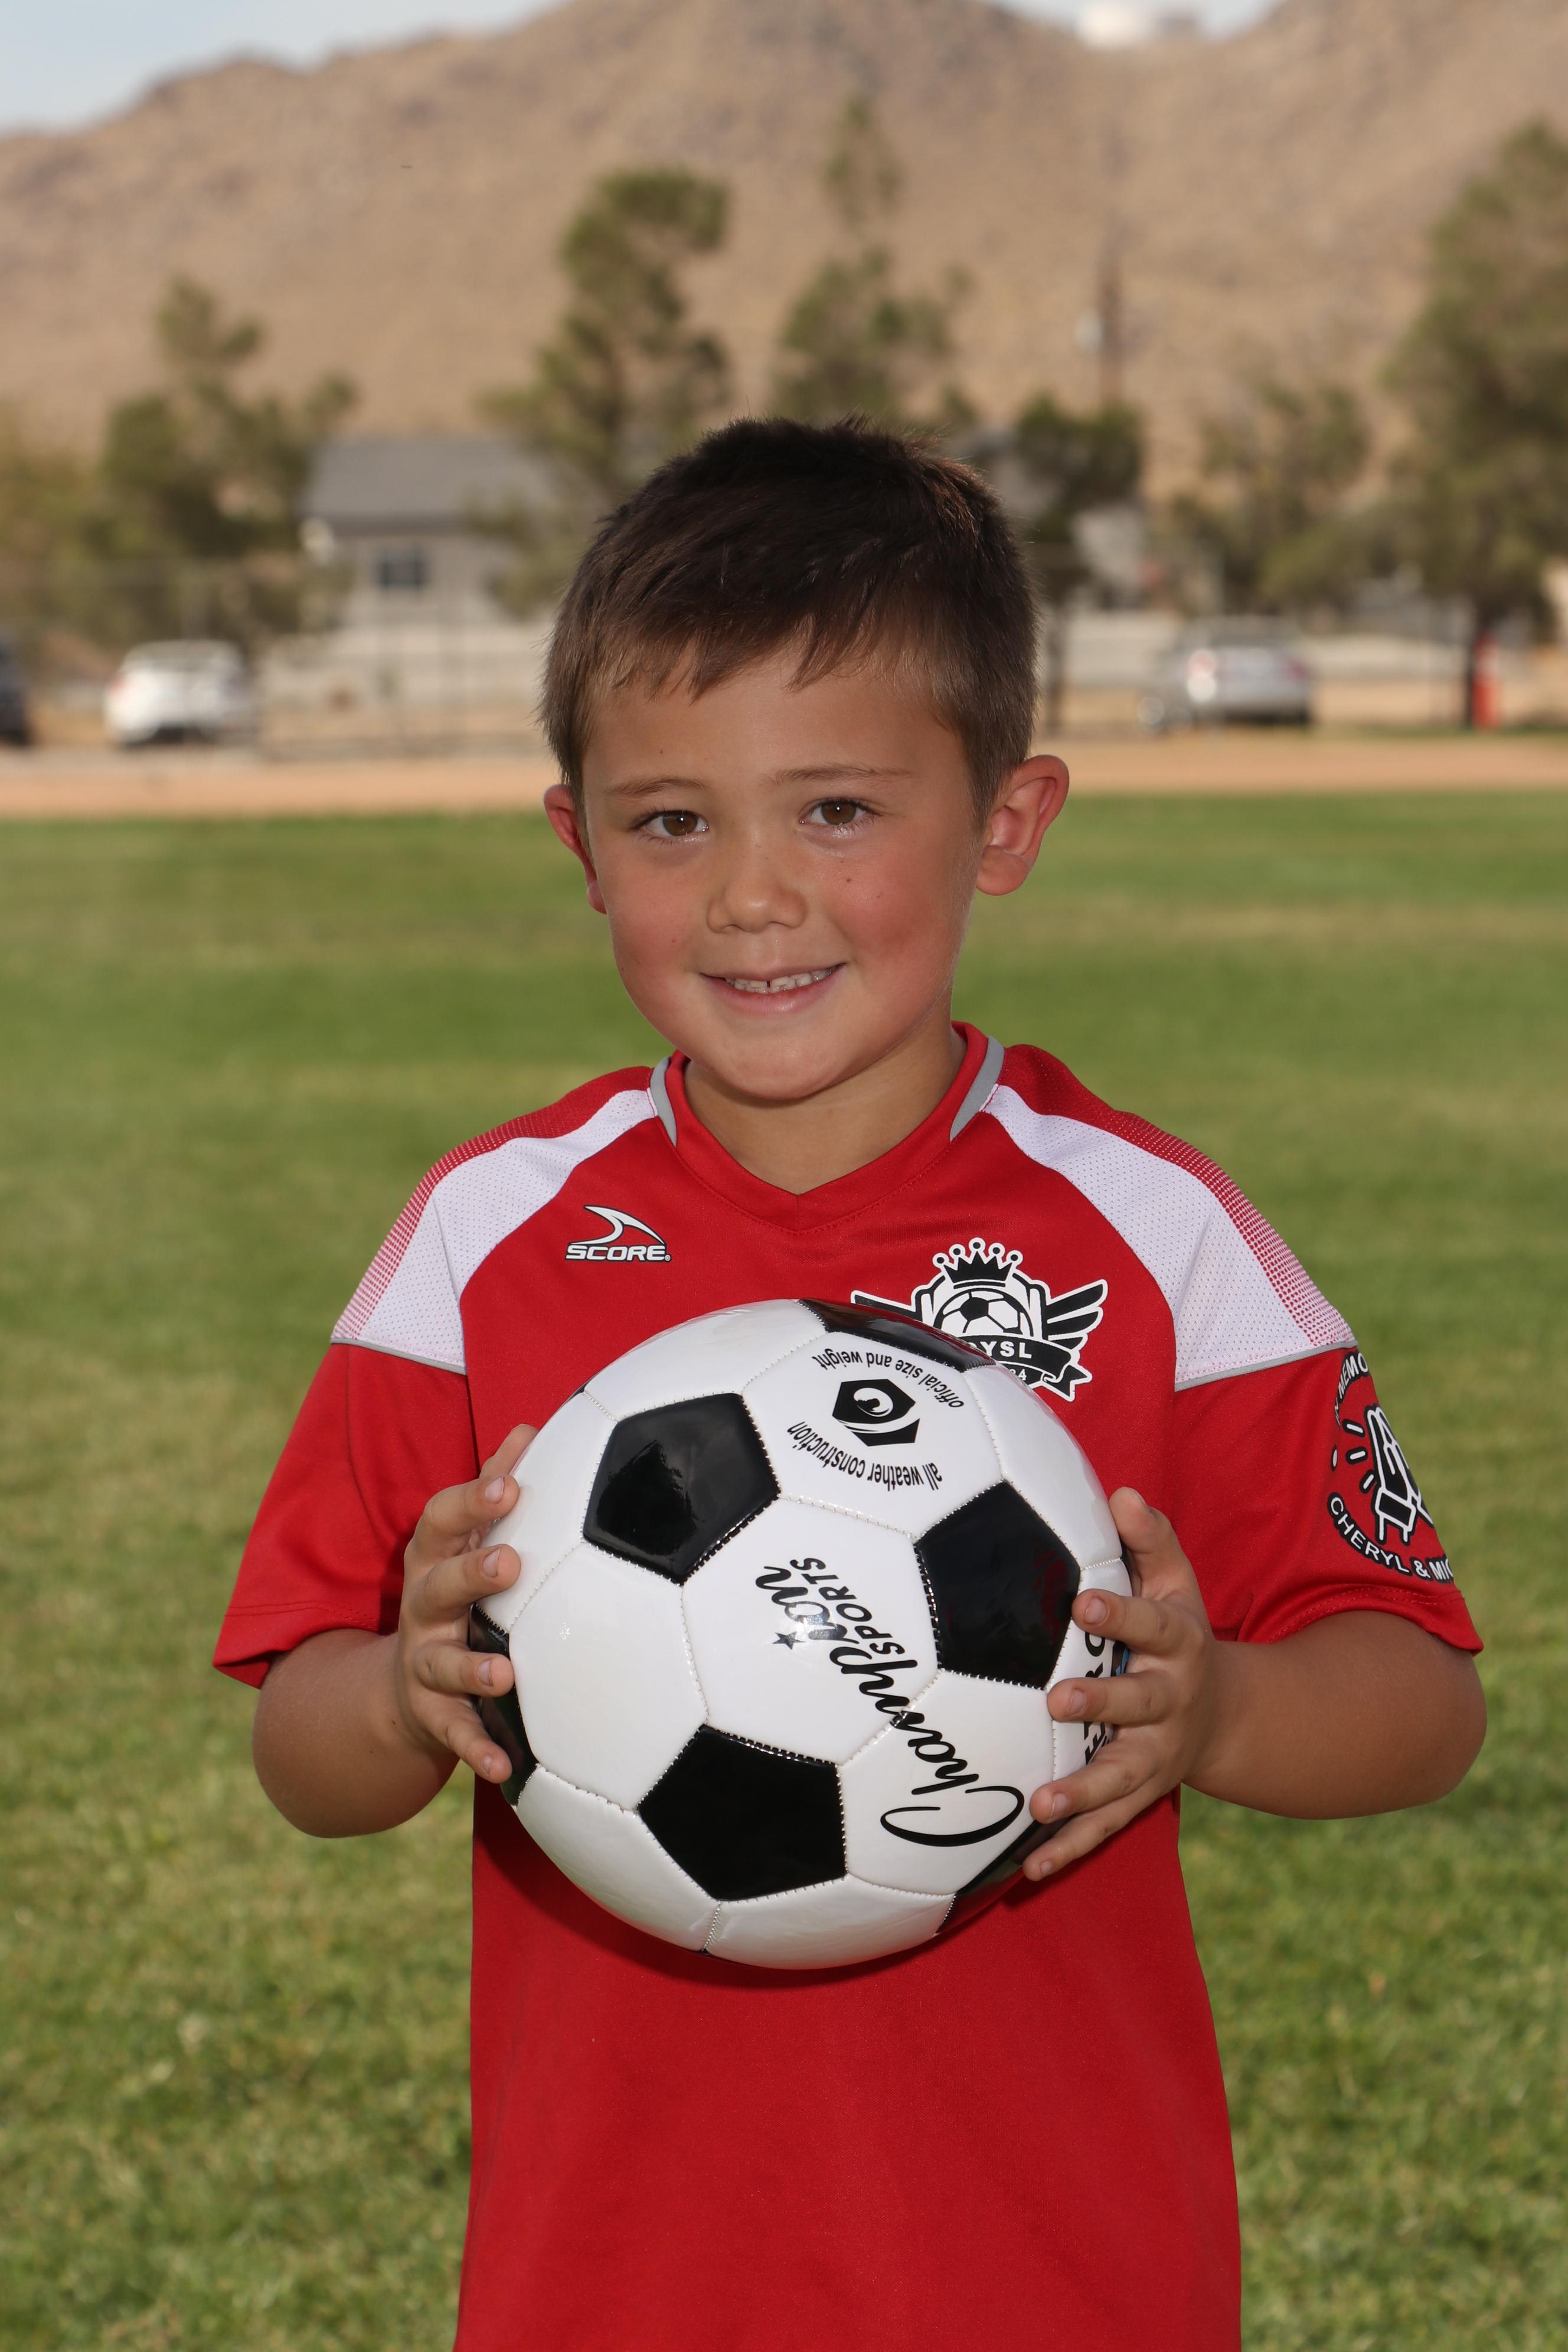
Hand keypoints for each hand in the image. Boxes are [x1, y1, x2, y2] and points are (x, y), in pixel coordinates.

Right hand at [388, 1424, 534, 1786]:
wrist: (400, 1687)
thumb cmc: (454, 1594)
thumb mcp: (464, 1541)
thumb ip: (497, 1485)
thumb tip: (530, 1427)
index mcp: (434, 1559)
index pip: (441, 1521)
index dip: (472, 1501)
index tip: (510, 1483)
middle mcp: (422, 1608)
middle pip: (437, 1587)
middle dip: (470, 1574)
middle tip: (510, 1563)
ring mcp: (424, 1664)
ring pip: (442, 1664)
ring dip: (472, 1668)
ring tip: (506, 1673)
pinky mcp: (432, 1716)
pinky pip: (455, 1734)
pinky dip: (476, 1751)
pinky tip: (504, 1768)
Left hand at [1022, 1488, 1221, 1881]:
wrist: (1226, 1713)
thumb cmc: (1179, 1632)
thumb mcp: (1177, 1581)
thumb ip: (1150, 1539)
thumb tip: (1120, 1492)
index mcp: (1180, 1644)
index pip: (1153, 1624)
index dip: (1121, 1611)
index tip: (1083, 1599)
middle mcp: (1171, 1703)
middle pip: (1140, 1704)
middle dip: (1102, 1702)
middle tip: (1057, 1700)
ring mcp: (1157, 1755)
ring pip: (1122, 1778)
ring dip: (1083, 1793)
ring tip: (1039, 1802)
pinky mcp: (1141, 1796)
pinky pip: (1106, 1827)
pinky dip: (1071, 1848)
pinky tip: (1030, 1867)